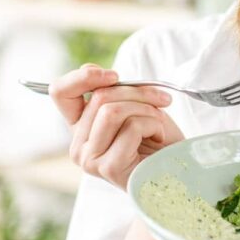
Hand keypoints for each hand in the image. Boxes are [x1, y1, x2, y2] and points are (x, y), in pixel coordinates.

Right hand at [49, 64, 184, 189]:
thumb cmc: (158, 139)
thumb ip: (111, 91)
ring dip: (147, 110)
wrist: (178, 171)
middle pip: (99, 97)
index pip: (60, 92)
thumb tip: (92, 69)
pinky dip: (154, 126)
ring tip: (159, 122)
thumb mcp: (133, 106)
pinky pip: (131, 128)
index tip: (115, 76)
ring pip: (112, 111)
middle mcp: (78, 145)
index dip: (84, 77)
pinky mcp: (108, 168)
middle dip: (138, 92)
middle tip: (162, 101)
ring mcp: (90, 159)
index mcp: (80, 127)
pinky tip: (159, 138)